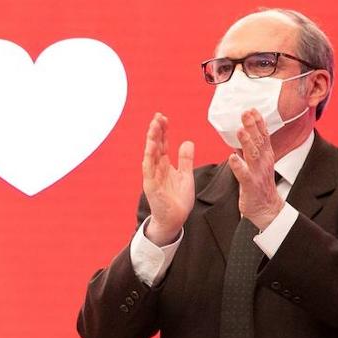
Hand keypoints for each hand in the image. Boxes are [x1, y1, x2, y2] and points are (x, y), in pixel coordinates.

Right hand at [141, 112, 194, 244]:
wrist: (175, 219)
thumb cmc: (178, 199)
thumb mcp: (186, 175)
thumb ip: (185, 159)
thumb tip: (187, 142)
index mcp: (164, 165)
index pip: (162, 143)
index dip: (163, 131)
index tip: (164, 117)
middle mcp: (156, 169)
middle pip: (155, 146)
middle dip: (156, 131)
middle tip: (158, 117)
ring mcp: (152, 177)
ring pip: (150, 155)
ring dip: (151, 141)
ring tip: (154, 128)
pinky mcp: (152, 187)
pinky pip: (149, 170)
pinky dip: (149, 159)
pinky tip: (151, 147)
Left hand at [228, 109, 283, 229]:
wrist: (265, 208)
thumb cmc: (259, 185)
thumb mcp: (258, 163)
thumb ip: (252, 149)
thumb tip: (245, 133)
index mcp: (265, 156)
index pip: (263, 136)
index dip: (258, 122)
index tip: (252, 109)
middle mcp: (263, 162)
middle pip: (258, 141)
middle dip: (253, 126)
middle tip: (246, 112)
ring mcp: (257, 173)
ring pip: (252, 155)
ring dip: (247, 142)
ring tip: (240, 130)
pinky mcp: (250, 185)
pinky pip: (244, 174)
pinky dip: (238, 166)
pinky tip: (232, 157)